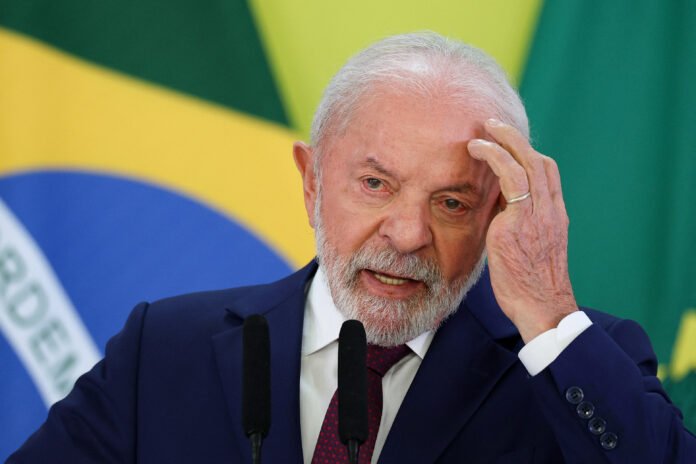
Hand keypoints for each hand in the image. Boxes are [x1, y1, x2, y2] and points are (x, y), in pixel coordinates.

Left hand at [467, 119, 577, 342]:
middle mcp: (549, 211)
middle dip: (517, 138)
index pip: (548, 174)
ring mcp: (535, 216)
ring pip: (527, 163)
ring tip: (484, 129)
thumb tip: (497, 212)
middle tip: (495, 125)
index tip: (511, 145)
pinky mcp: (517, 223)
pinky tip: (476, 149)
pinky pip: (509, 178)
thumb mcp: (531, 251)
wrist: (541, 308)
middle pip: (540, 161)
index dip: (530, 154)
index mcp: (555, 217)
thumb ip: (518, 226)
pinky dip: (494, 157)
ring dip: (505, 140)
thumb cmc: (532, 286)